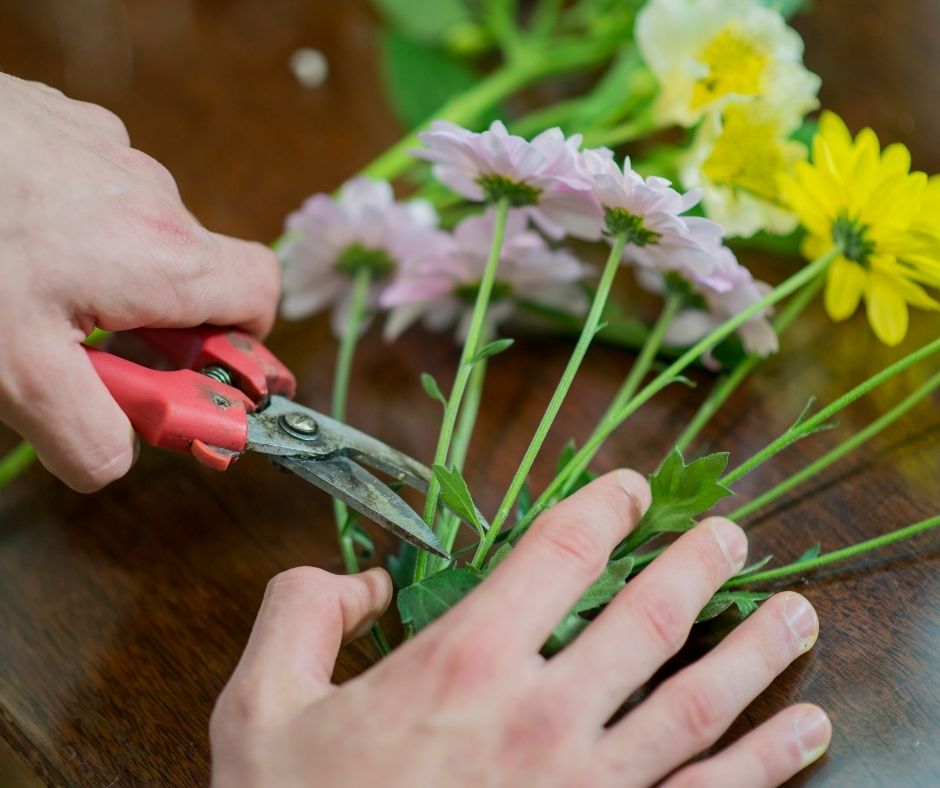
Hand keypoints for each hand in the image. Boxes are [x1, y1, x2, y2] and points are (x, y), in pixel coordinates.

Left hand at [0, 73, 279, 490]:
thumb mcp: (17, 373)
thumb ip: (88, 434)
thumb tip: (118, 459)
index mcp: (165, 258)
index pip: (260, 296)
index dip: (240, 340)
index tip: (191, 371)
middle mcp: (153, 195)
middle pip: (194, 271)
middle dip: (153, 318)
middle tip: (86, 347)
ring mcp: (108, 148)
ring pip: (139, 229)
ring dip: (106, 268)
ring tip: (30, 285)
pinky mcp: (62, 121)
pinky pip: (93, 185)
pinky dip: (69, 217)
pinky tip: (12, 228)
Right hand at [210, 470, 828, 786]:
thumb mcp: (261, 707)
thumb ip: (301, 614)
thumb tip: (357, 580)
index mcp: (465, 664)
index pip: (559, 552)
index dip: (604, 505)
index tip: (631, 488)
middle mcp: (543, 716)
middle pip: (648, 617)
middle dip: (696, 564)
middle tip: (728, 533)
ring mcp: (590, 787)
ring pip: (700, 703)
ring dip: (757, 651)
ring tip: (795, 613)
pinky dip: (768, 762)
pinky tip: (805, 733)